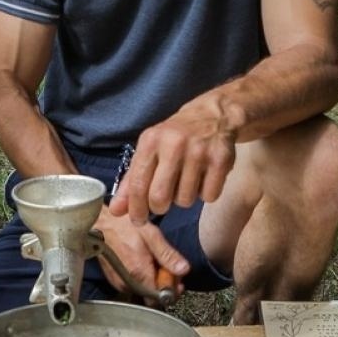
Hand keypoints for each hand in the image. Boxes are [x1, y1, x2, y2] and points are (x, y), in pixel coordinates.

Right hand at [93, 207, 188, 301]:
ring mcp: (119, 283)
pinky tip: (141, 263)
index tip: (175, 277)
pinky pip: (134, 286)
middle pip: (153, 295)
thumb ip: (168, 255)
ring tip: (151, 261)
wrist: (102, 225)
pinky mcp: (115, 281)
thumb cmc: (124, 227)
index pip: (161, 297)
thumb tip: (183, 269)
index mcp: (140, 273)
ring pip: (144, 291)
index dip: (171, 289)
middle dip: (163, 284)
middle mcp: (128, 282)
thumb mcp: (152, 236)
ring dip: (152, 280)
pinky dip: (141, 278)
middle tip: (165, 267)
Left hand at [108, 100, 236, 224]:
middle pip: (160, 197)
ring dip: (184, 198)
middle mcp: (174, 144)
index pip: (137, 184)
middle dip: (159, 207)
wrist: (212, 115)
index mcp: (151, 141)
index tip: (137, 220)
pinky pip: (208, 196)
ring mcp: (199, 152)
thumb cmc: (174, 138)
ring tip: (186, 181)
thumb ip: (131, 182)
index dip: (136, 208)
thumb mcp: (149, 151)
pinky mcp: (221, 160)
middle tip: (163, 202)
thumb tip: (116, 211)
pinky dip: (205, 194)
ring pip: (185, 200)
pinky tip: (204, 178)